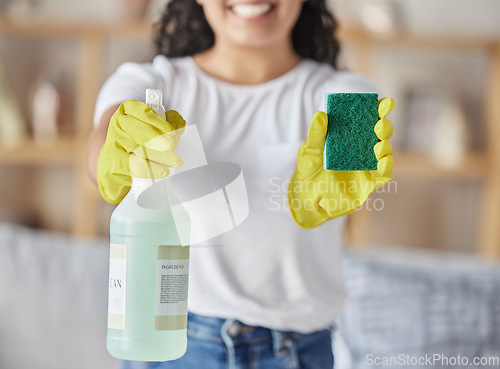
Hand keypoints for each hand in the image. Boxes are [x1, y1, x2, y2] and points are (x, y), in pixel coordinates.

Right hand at [97, 100, 185, 203]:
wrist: (110, 163)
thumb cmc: (135, 141)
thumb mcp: (148, 126)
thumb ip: (166, 123)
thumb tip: (180, 125)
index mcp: (127, 110)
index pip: (147, 113)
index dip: (163, 124)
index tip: (175, 133)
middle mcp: (118, 124)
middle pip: (145, 132)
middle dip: (164, 140)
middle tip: (174, 147)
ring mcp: (114, 144)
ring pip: (142, 149)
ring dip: (163, 156)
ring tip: (176, 162)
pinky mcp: (113, 163)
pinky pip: (135, 166)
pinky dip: (152, 169)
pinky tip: (164, 171)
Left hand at [288, 97, 394, 227]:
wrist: (307, 195)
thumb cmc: (310, 169)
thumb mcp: (309, 151)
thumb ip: (315, 135)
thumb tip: (320, 114)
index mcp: (351, 135)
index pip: (369, 118)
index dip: (380, 109)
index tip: (385, 102)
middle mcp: (363, 148)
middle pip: (381, 133)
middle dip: (384, 127)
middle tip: (378, 124)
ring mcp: (368, 165)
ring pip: (385, 152)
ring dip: (386, 146)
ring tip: (378, 145)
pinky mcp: (370, 183)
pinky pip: (384, 175)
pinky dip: (386, 168)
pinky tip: (383, 162)